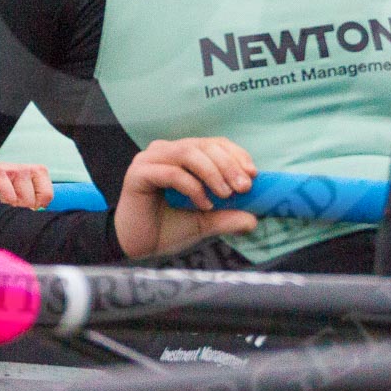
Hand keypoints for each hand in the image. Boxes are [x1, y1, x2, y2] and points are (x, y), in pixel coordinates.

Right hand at [0, 163, 53, 209]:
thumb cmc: (5, 188)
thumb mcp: (25, 191)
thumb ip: (37, 201)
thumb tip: (42, 216)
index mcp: (34, 171)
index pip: (46, 195)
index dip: (37, 207)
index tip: (29, 207)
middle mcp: (19, 168)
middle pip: (28, 200)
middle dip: (19, 210)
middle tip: (11, 207)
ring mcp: (0, 171)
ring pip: (11, 200)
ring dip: (4, 208)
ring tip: (0, 205)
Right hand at [114, 137, 258, 258]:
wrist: (136, 247)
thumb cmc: (167, 228)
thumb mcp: (204, 222)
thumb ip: (227, 217)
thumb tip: (254, 219)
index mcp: (181, 154)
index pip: (213, 144)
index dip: (235, 155)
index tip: (253, 175)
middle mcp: (165, 151)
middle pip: (202, 145)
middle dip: (228, 165)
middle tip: (243, 187)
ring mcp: (149, 160)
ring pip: (188, 153)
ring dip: (212, 172)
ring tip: (225, 194)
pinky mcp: (138, 173)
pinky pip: (171, 172)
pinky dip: (192, 187)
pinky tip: (203, 204)